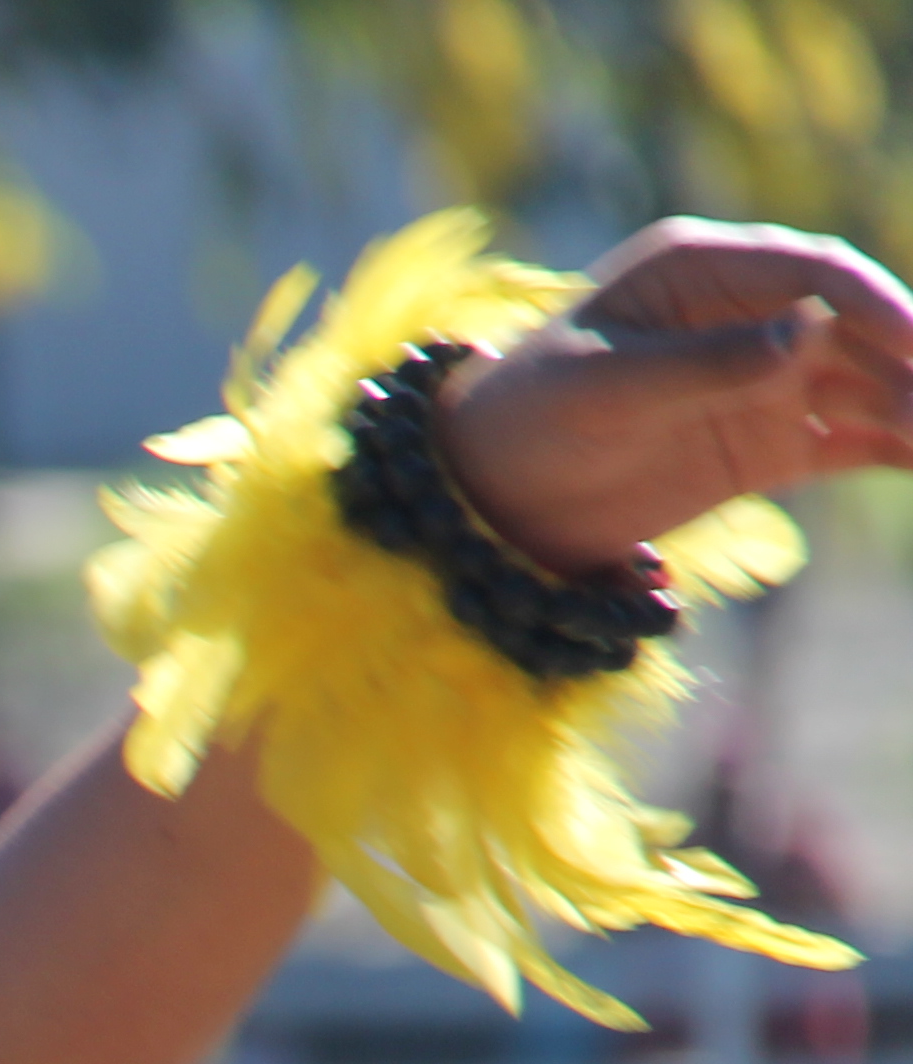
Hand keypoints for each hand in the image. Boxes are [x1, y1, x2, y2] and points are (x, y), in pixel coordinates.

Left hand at [440, 219, 912, 576]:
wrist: (487, 499)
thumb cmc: (525, 421)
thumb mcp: (603, 390)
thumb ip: (704, 364)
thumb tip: (808, 329)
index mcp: (695, 269)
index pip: (811, 272)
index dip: (870, 304)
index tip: (912, 345)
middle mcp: (743, 312)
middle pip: (854, 325)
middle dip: (910, 357)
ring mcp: (763, 377)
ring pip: (866, 382)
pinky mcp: (768, 439)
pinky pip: (852, 438)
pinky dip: (898, 447)